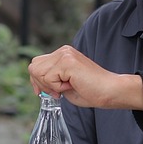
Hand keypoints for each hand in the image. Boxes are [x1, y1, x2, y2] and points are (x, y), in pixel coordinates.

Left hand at [28, 45, 142, 109]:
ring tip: (67, 87)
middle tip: (58, 92)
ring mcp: (65, 54)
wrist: (109, 92)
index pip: (36, 64)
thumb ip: (50, 80)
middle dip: (40, 84)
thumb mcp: (64, 85)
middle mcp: (63, 51)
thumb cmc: (90, 91)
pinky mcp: (67, 62)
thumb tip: (35, 84)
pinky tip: (72, 85)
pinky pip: (48, 78)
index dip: (37, 81)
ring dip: (49, 86)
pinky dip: (57, 87)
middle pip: (33, 66)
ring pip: (38, 72)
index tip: (49, 92)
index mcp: (62, 54)